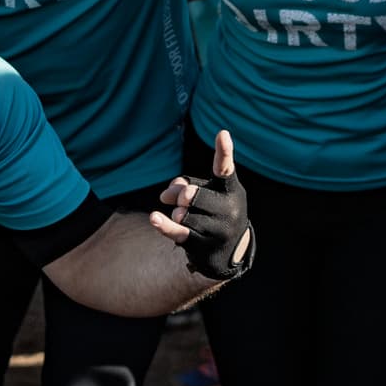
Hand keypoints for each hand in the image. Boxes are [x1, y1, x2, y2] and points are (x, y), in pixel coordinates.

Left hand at [150, 129, 253, 279]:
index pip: (225, 169)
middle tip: (183, 201)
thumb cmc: (214, 210)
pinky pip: (179, 232)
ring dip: (177, 213)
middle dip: (182, 196)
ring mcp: (219, 231)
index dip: (224, 151)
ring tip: (182, 216)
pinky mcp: (205, 246)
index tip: (222, 134)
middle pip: (193, 196)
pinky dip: (165, 225)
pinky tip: (154, 218)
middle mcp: (230, 210)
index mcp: (231, 190)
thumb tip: (165, 197)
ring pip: (184, 215)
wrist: (229, 251)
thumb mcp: (205, 192)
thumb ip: (183, 185)